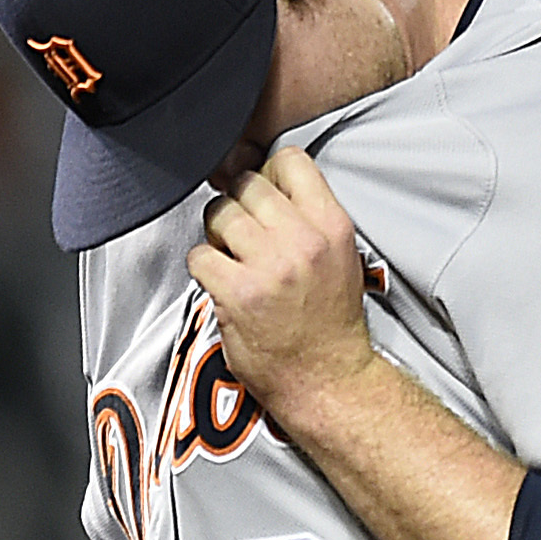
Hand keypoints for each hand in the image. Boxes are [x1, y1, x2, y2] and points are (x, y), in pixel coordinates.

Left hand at [185, 147, 386, 425]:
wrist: (329, 380)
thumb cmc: (331, 322)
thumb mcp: (341, 256)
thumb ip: (309, 215)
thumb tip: (263, 179)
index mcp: (332, 226)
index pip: (288, 159)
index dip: (268, 174)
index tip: (264, 198)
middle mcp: (303, 241)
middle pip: (246, 184)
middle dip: (239, 206)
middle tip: (246, 237)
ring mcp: (269, 267)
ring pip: (218, 214)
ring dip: (218, 236)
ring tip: (235, 260)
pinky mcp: (238, 293)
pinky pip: (199, 255)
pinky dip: (204, 269)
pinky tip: (224, 285)